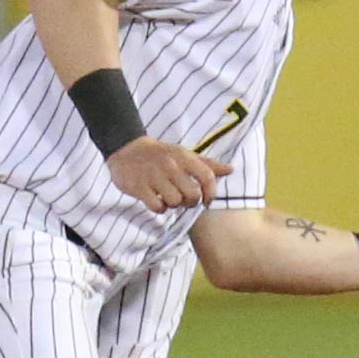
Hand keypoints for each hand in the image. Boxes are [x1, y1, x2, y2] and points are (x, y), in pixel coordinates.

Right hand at [107, 137, 234, 212]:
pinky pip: (157, 207)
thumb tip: (231, 169)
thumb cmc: (162, 155)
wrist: (127, 149)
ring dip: (173, 205)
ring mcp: (154, 176)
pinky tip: (156, 200)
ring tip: (168, 197)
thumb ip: (207, 165)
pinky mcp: (139, 187)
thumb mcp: (185, 155)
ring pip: (175, 202)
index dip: (211, 192)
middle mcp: (170, 166)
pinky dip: (159, 208)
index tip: (207, 200)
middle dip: (190, 202)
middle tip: (184, 199)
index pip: (207, 176)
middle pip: (192, 195)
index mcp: (184, 157)